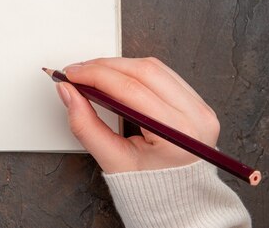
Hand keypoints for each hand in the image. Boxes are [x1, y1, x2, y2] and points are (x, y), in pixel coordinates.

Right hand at [56, 57, 219, 173]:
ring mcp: (200, 107)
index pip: (130, 89)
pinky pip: (163, 74)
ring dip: (118, 65)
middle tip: (76, 72)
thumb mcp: (112, 160)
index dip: (95, 75)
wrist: (179, 202)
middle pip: (143, 71)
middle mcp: (196, 116)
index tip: (71, 74)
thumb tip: (68, 93)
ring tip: (93, 73)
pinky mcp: (197, 103)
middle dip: (104, 66)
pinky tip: (116, 76)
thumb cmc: (151, 188)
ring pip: (153, 67)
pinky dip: (135, 70)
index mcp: (177, 133)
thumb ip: (85, 125)